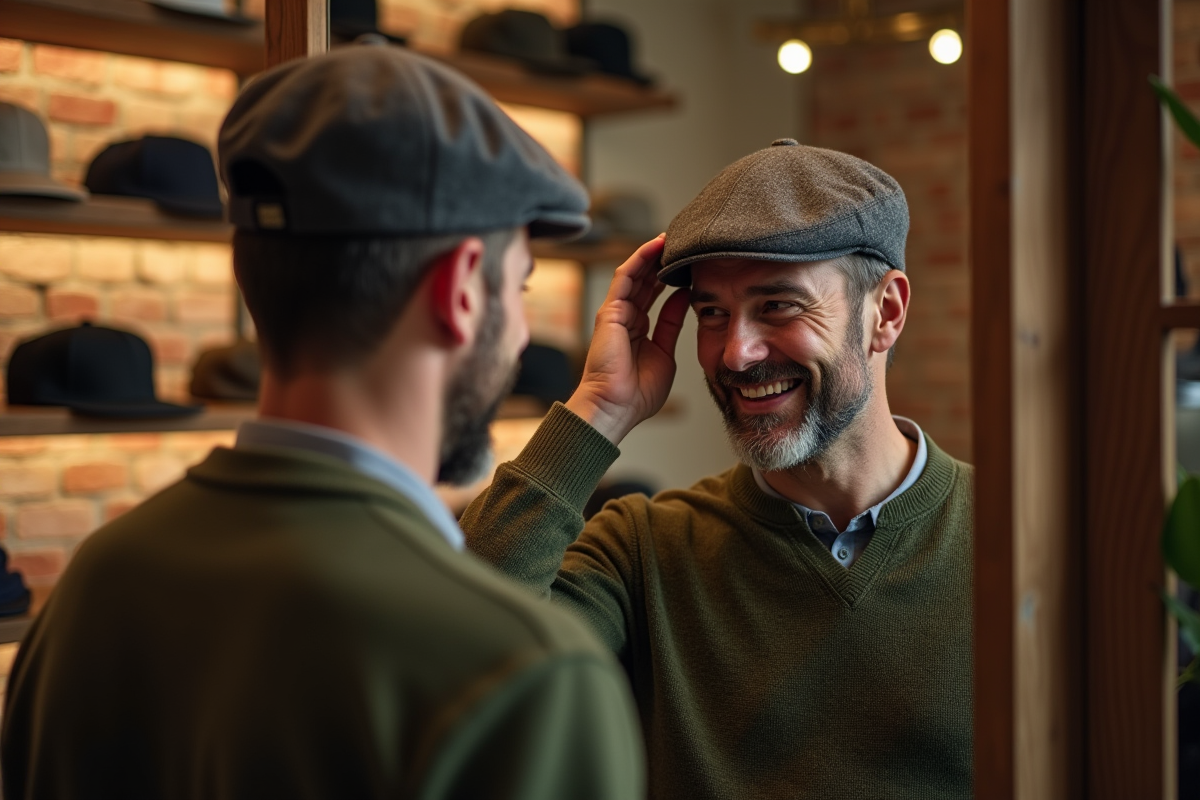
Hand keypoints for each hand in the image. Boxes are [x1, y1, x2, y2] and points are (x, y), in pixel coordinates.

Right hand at [565, 234, 689, 444]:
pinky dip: (640, 259)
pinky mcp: (610, 311)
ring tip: (671, 236)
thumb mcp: (665, 353)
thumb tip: (683, 298)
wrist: (616, 407)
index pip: (654, 294)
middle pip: (645, 280)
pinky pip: (625, 278)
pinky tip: (655, 245)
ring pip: (635, 274)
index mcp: (639, 330)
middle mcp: (626, 318)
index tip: (689, 263)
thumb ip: (671, 325)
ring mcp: (616, 313)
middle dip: (662, 260)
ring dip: (652, 254)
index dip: (670, 277)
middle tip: (682, 241)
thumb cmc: (638, 393)